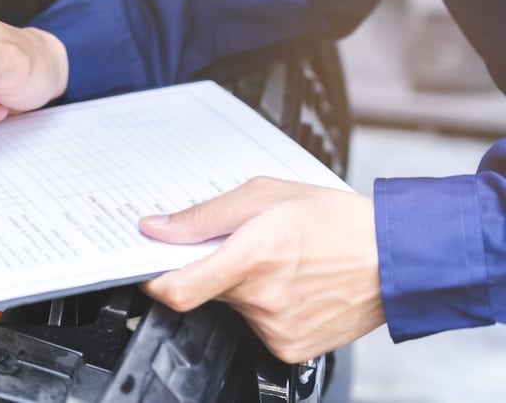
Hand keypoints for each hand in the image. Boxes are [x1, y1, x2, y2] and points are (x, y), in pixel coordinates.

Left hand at [138, 176, 383, 363]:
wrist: (396, 258)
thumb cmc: (336, 220)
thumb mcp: (265, 194)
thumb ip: (204, 216)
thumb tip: (156, 228)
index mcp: (253, 257)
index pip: (177, 289)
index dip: (152, 281)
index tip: (149, 268)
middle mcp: (263, 300)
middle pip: (206, 292)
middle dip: (212, 268)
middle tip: (243, 245)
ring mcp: (278, 330)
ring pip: (234, 308)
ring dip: (242, 287)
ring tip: (280, 263)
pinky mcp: (291, 350)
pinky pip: (258, 328)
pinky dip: (265, 307)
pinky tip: (293, 286)